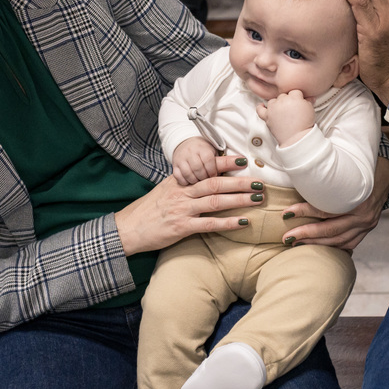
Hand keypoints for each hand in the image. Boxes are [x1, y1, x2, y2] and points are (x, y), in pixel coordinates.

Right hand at [115, 155, 257, 254]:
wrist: (128, 228)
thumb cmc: (148, 210)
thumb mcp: (165, 191)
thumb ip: (185, 185)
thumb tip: (206, 180)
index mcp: (179, 181)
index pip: (206, 168)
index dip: (226, 163)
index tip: (244, 160)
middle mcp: (182, 193)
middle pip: (216, 183)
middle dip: (240, 182)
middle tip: (260, 181)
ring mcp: (182, 210)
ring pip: (216, 201)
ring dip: (239, 199)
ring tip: (257, 198)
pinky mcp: (182, 227)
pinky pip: (209, 224)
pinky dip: (228, 223)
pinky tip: (243, 222)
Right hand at [172, 136, 220, 184]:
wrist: (185, 143)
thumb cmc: (204, 150)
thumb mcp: (214, 152)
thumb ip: (222, 161)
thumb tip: (239, 165)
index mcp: (203, 148)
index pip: (209, 161)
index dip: (213, 171)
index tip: (215, 176)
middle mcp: (191, 152)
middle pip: (198, 169)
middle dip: (204, 178)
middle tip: (208, 182)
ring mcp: (181, 158)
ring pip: (188, 174)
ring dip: (195, 181)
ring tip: (200, 182)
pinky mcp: (174, 165)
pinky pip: (179, 177)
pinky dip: (185, 182)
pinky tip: (190, 182)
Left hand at [256, 90, 313, 146]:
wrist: (297, 138)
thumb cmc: (304, 125)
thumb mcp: (310, 109)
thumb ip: (308, 101)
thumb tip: (309, 98)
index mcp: (293, 97)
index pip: (294, 92)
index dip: (297, 98)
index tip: (299, 103)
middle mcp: (282, 101)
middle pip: (283, 95)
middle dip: (287, 101)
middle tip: (292, 110)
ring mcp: (273, 108)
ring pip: (272, 101)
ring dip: (276, 104)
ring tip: (282, 112)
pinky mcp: (267, 116)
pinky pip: (260, 110)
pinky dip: (260, 107)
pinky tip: (262, 106)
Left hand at [281, 158, 388, 249]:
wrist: (384, 174)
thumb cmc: (359, 169)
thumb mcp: (344, 170)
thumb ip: (326, 178)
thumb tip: (300, 177)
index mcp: (358, 197)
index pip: (327, 209)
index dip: (304, 211)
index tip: (286, 213)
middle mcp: (364, 215)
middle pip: (331, 229)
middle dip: (307, 234)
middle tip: (287, 237)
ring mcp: (367, 224)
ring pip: (339, 240)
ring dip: (317, 243)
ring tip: (297, 243)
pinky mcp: (368, 229)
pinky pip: (350, 244)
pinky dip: (334, 246)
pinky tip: (319, 249)